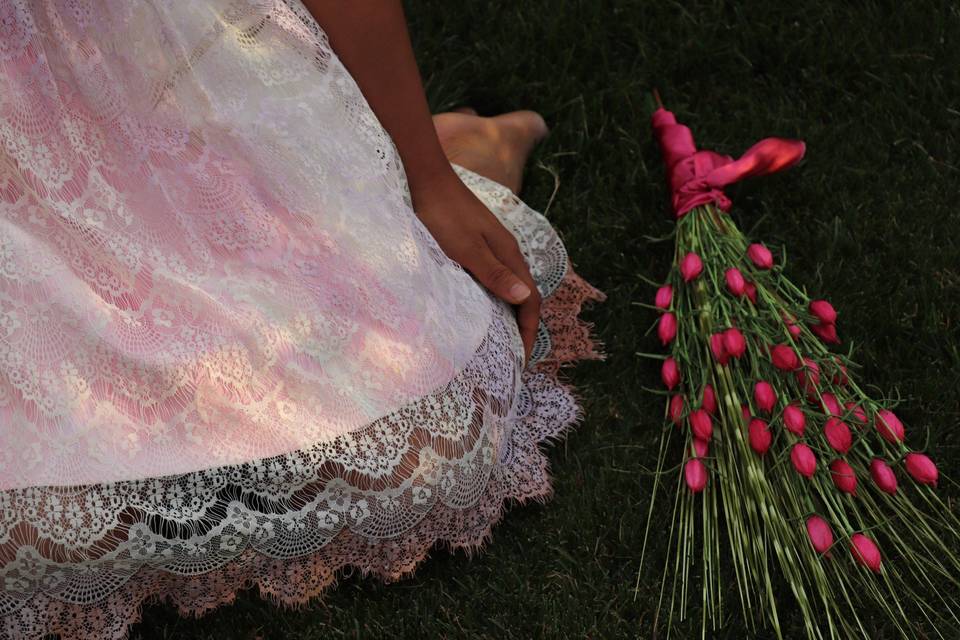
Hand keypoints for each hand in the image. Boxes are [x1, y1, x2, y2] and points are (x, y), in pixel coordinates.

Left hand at [411, 171, 540, 363]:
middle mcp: (506, 252)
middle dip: (521, 327)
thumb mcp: (467, 249)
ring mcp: (491, 247)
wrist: (426, 179)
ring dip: (506, 313)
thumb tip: (524, 298)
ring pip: (507, 287)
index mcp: (509, 254)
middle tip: (510, 356)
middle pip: (523, 295)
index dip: (528, 331)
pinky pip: (491, 278)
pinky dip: (491, 298)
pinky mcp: (475, 244)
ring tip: (496, 340)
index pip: (530, 300)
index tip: (520, 359)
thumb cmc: (443, 215)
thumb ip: (494, 274)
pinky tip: (477, 308)